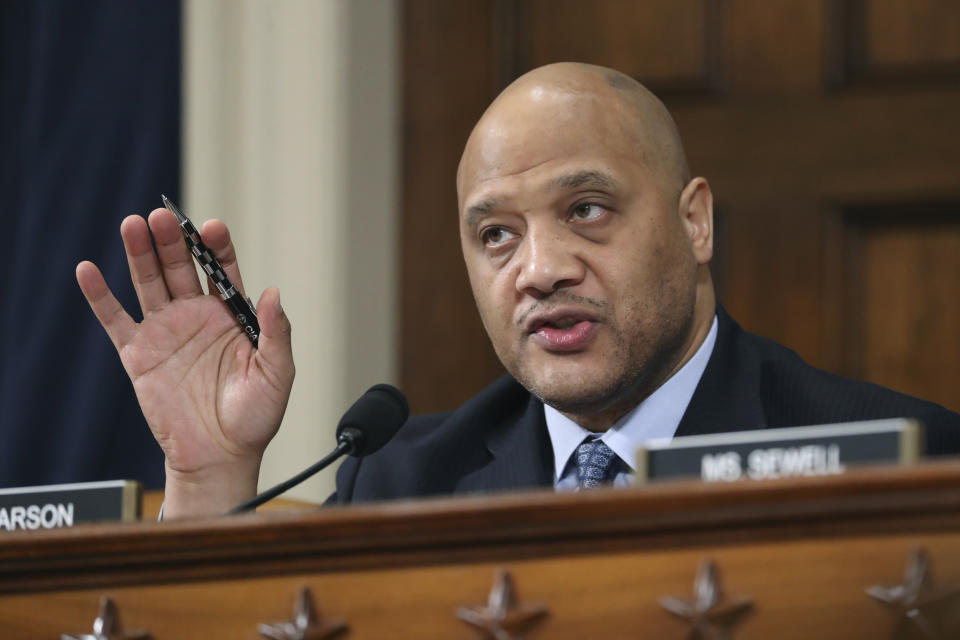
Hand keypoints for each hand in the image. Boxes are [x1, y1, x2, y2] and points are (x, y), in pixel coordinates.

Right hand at [76, 208, 294, 517]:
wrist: (220, 456)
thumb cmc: (255, 418)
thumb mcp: (277, 374)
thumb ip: (276, 332)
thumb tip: (273, 292)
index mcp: (232, 316)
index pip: (222, 270)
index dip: (216, 247)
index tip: (212, 228)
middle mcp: (197, 317)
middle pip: (181, 268)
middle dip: (173, 241)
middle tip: (163, 217)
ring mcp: (166, 332)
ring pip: (149, 283)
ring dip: (139, 254)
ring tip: (132, 224)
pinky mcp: (139, 355)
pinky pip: (116, 320)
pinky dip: (100, 296)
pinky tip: (88, 270)